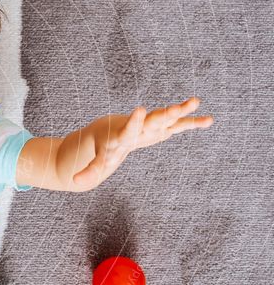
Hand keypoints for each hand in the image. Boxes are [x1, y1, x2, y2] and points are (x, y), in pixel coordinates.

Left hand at [72, 97, 214, 186]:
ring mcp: (150, 125)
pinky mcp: (159, 127)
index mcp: (123, 134)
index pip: (128, 128)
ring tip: (195, 101)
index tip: (140, 109)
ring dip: (180, 111)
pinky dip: (191, 123)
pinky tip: (209, 120)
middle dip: (163, 114)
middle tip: (175, 107)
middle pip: (151, 120)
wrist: (108, 131)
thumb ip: (90, 171)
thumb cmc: (102, 148)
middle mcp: (138, 126)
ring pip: (166, 117)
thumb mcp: (98, 160)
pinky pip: (177, 125)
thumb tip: (75, 182)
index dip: (134, 121)